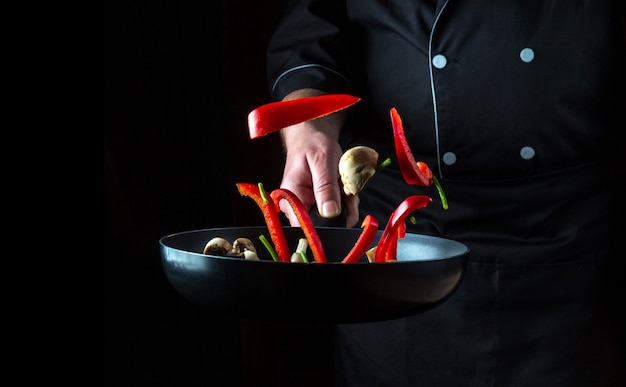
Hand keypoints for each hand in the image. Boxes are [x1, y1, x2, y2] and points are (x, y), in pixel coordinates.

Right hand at [278, 89, 359, 227]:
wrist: (311, 135)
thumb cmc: (313, 144)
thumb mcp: (322, 161)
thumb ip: (326, 187)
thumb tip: (330, 213)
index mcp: (291, 195)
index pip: (305, 225)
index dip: (326, 225)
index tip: (343, 212)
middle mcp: (295, 204)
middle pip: (321, 223)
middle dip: (341, 211)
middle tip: (348, 192)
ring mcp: (306, 204)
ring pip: (331, 217)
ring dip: (345, 204)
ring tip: (345, 184)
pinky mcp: (317, 202)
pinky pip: (334, 210)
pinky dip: (345, 201)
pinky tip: (344, 188)